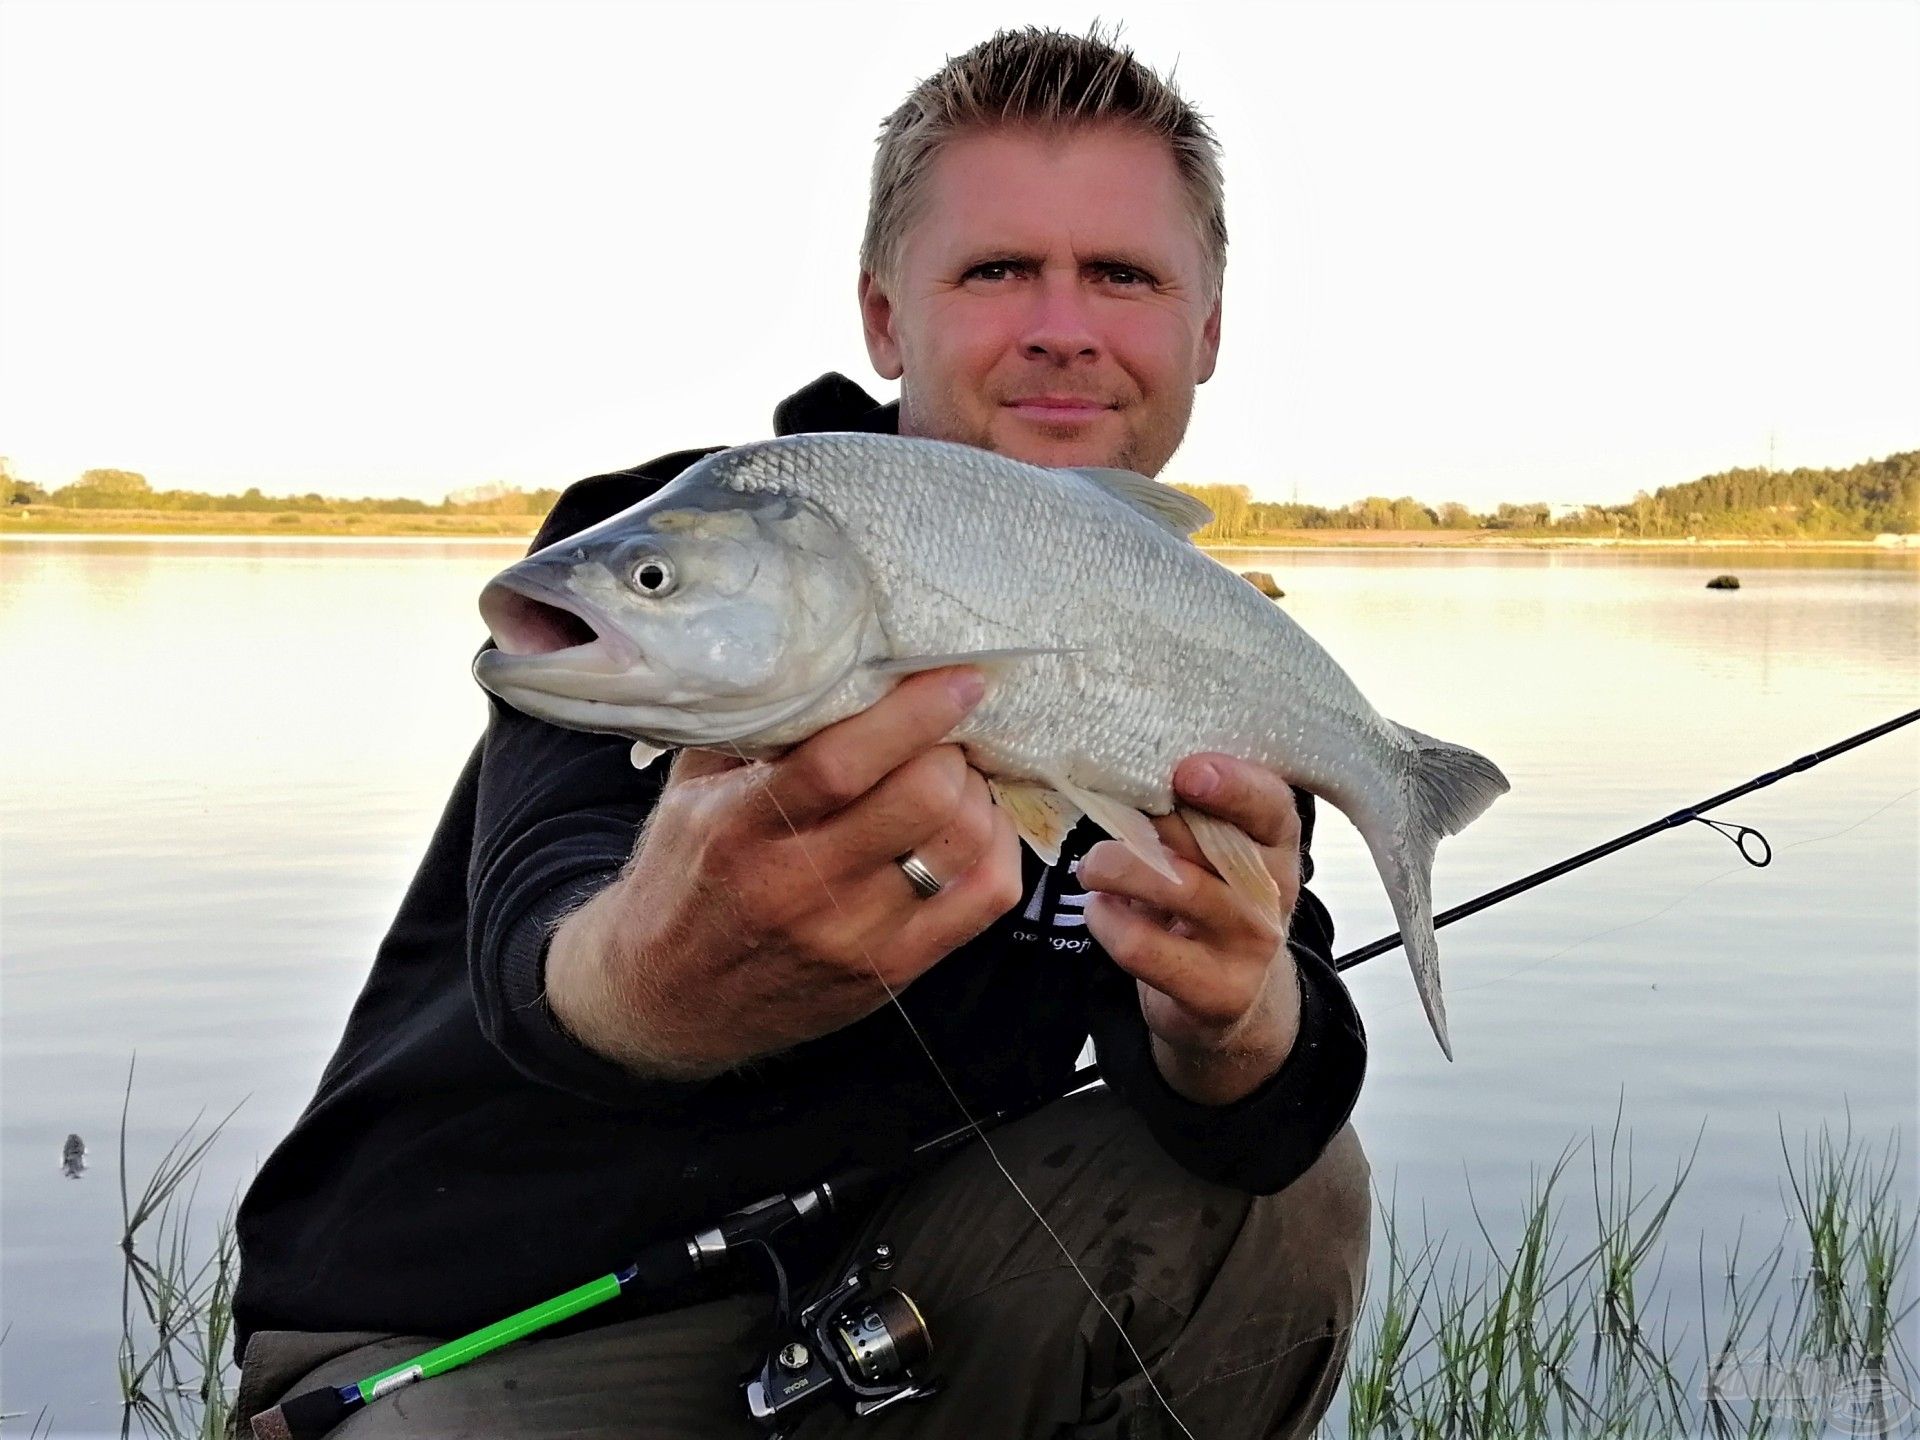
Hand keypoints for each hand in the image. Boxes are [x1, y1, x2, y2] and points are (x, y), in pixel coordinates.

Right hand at [545, 668, 1023, 1077]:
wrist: (666, 1001)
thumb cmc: (684, 878)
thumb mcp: (693, 793)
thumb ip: (756, 730)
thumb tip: (834, 658)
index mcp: (740, 828)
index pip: (841, 765)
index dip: (913, 714)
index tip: (957, 678)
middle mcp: (797, 887)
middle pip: (922, 801)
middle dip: (950, 750)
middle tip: (942, 735)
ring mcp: (851, 937)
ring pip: (964, 845)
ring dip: (977, 794)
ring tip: (956, 777)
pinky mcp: (890, 972)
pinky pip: (985, 899)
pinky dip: (997, 848)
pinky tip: (976, 827)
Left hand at [1077, 754, 1304, 1104]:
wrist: (1226, 996)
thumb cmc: (1205, 899)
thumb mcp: (1207, 850)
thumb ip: (1185, 812)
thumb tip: (1123, 768)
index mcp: (1276, 841)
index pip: (1271, 804)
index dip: (1233, 784)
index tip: (1186, 771)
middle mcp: (1272, 890)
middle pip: (1213, 843)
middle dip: (1149, 823)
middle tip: (1105, 814)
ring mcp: (1250, 944)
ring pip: (1177, 890)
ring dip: (1116, 868)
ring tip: (1093, 866)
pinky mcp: (1219, 990)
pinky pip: (1145, 946)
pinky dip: (1108, 922)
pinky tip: (1102, 911)